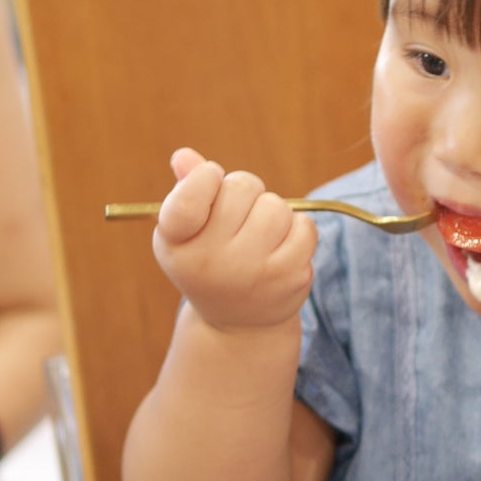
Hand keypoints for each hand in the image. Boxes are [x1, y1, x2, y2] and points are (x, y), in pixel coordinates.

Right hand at [153, 147, 318, 332]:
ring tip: (258, 237)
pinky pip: (304, 226)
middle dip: (244, 192)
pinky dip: (296, 230)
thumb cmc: (208, 261)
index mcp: (176, 243)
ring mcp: (252, 272)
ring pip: (275, 206)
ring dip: (272, 212)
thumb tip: (185, 156)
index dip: (206, 176)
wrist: (238, 323)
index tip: (210, 179)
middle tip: (237, 218)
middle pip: (241, 187)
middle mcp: (211, 261)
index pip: (189, 196)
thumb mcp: (186, 230)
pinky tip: (280, 250)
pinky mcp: (289, 279)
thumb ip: (186, 189)